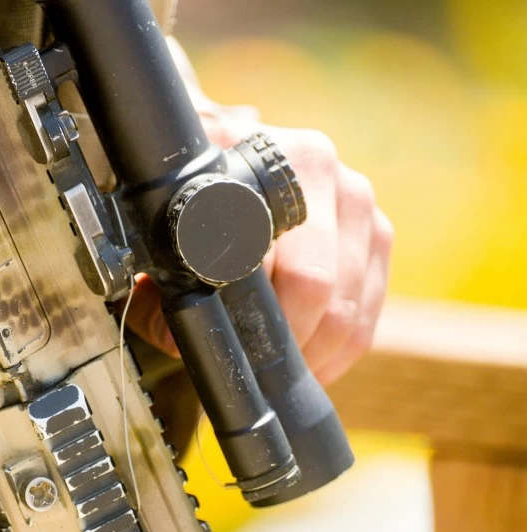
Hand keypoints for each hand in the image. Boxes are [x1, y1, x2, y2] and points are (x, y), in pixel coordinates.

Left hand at [125, 42, 393, 385]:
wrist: (217, 165)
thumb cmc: (183, 208)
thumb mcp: (154, 239)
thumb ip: (152, 290)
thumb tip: (177, 340)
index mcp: (260, 161)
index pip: (259, 252)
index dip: (245, 312)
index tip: (227, 346)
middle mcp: (319, 166)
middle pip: (315, 282)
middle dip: (281, 340)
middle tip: (253, 369)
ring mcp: (356, 197)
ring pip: (348, 305)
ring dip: (313, 352)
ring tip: (276, 371)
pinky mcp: (378, 231)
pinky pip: (369, 311)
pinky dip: (339, 350)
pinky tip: (307, 362)